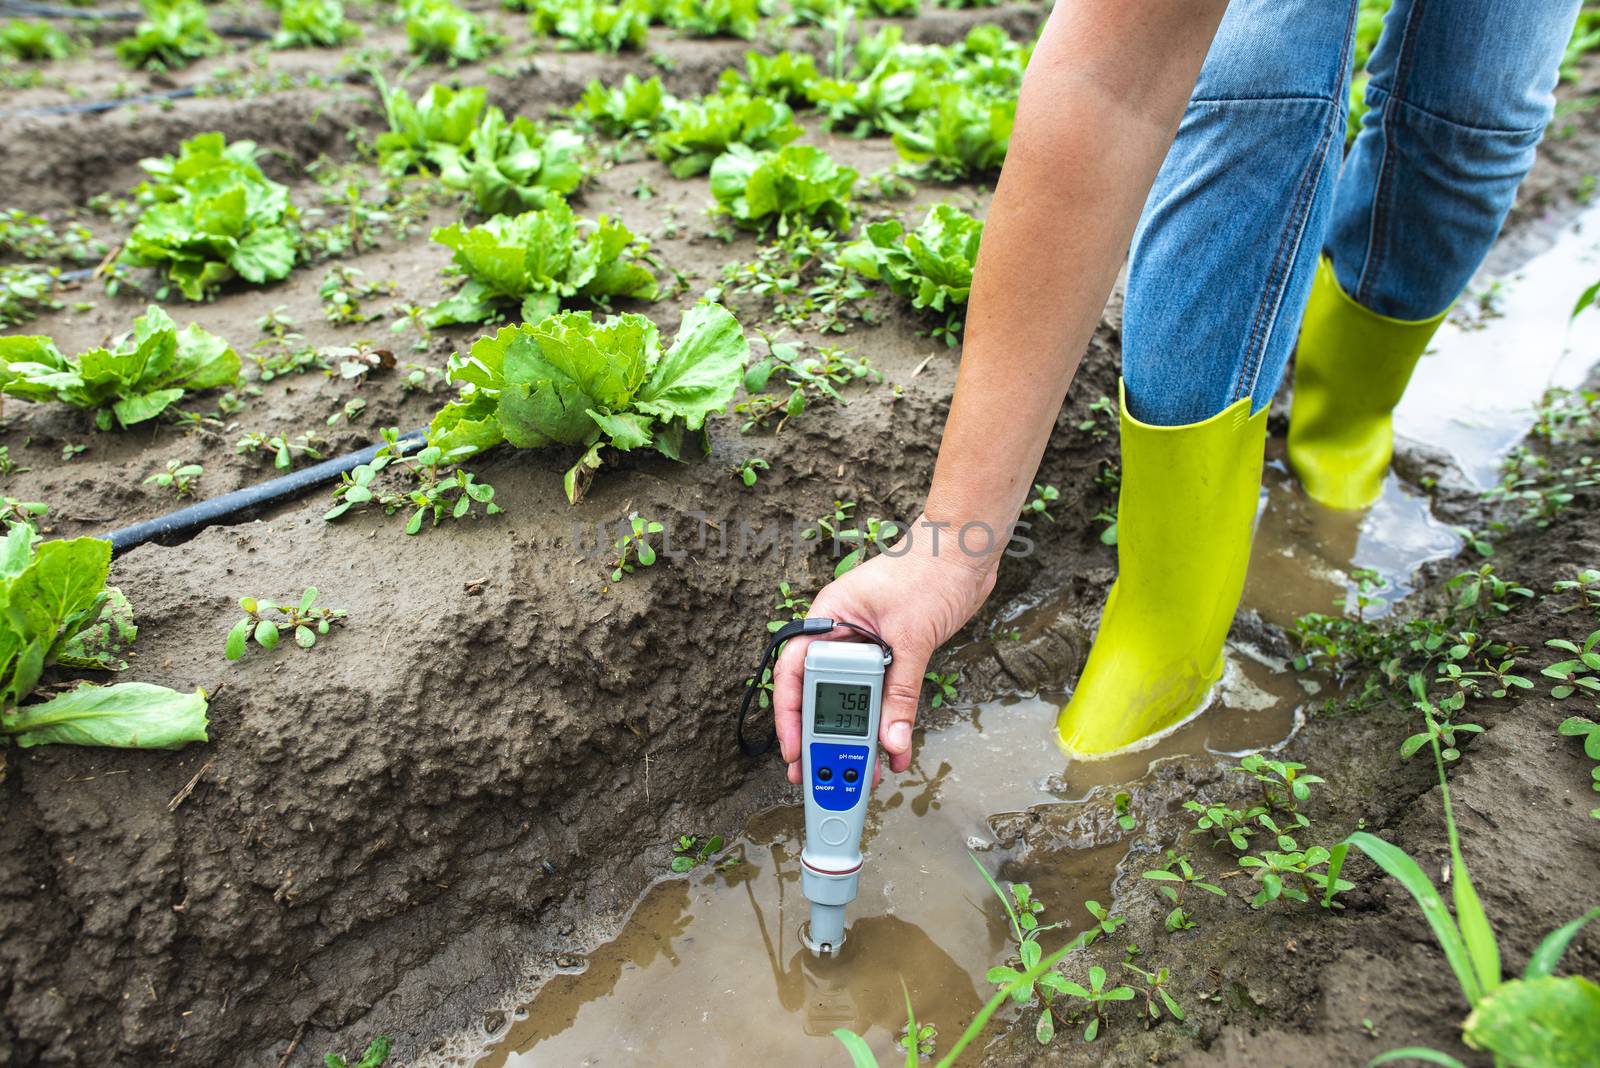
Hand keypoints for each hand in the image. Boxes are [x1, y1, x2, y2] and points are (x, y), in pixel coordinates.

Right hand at [772, 520, 996, 784]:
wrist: (966, 551)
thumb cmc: (929, 571)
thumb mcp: (911, 638)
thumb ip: (900, 693)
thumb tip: (892, 740)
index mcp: (828, 618)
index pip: (795, 671)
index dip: (789, 715)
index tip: (794, 749)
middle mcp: (841, 634)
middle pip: (820, 693)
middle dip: (822, 736)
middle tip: (821, 773)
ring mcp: (865, 646)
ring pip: (852, 700)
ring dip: (858, 736)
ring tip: (861, 772)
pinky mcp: (891, 655)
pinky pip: (882, 696)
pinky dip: (888, 722)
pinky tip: (896, 748)